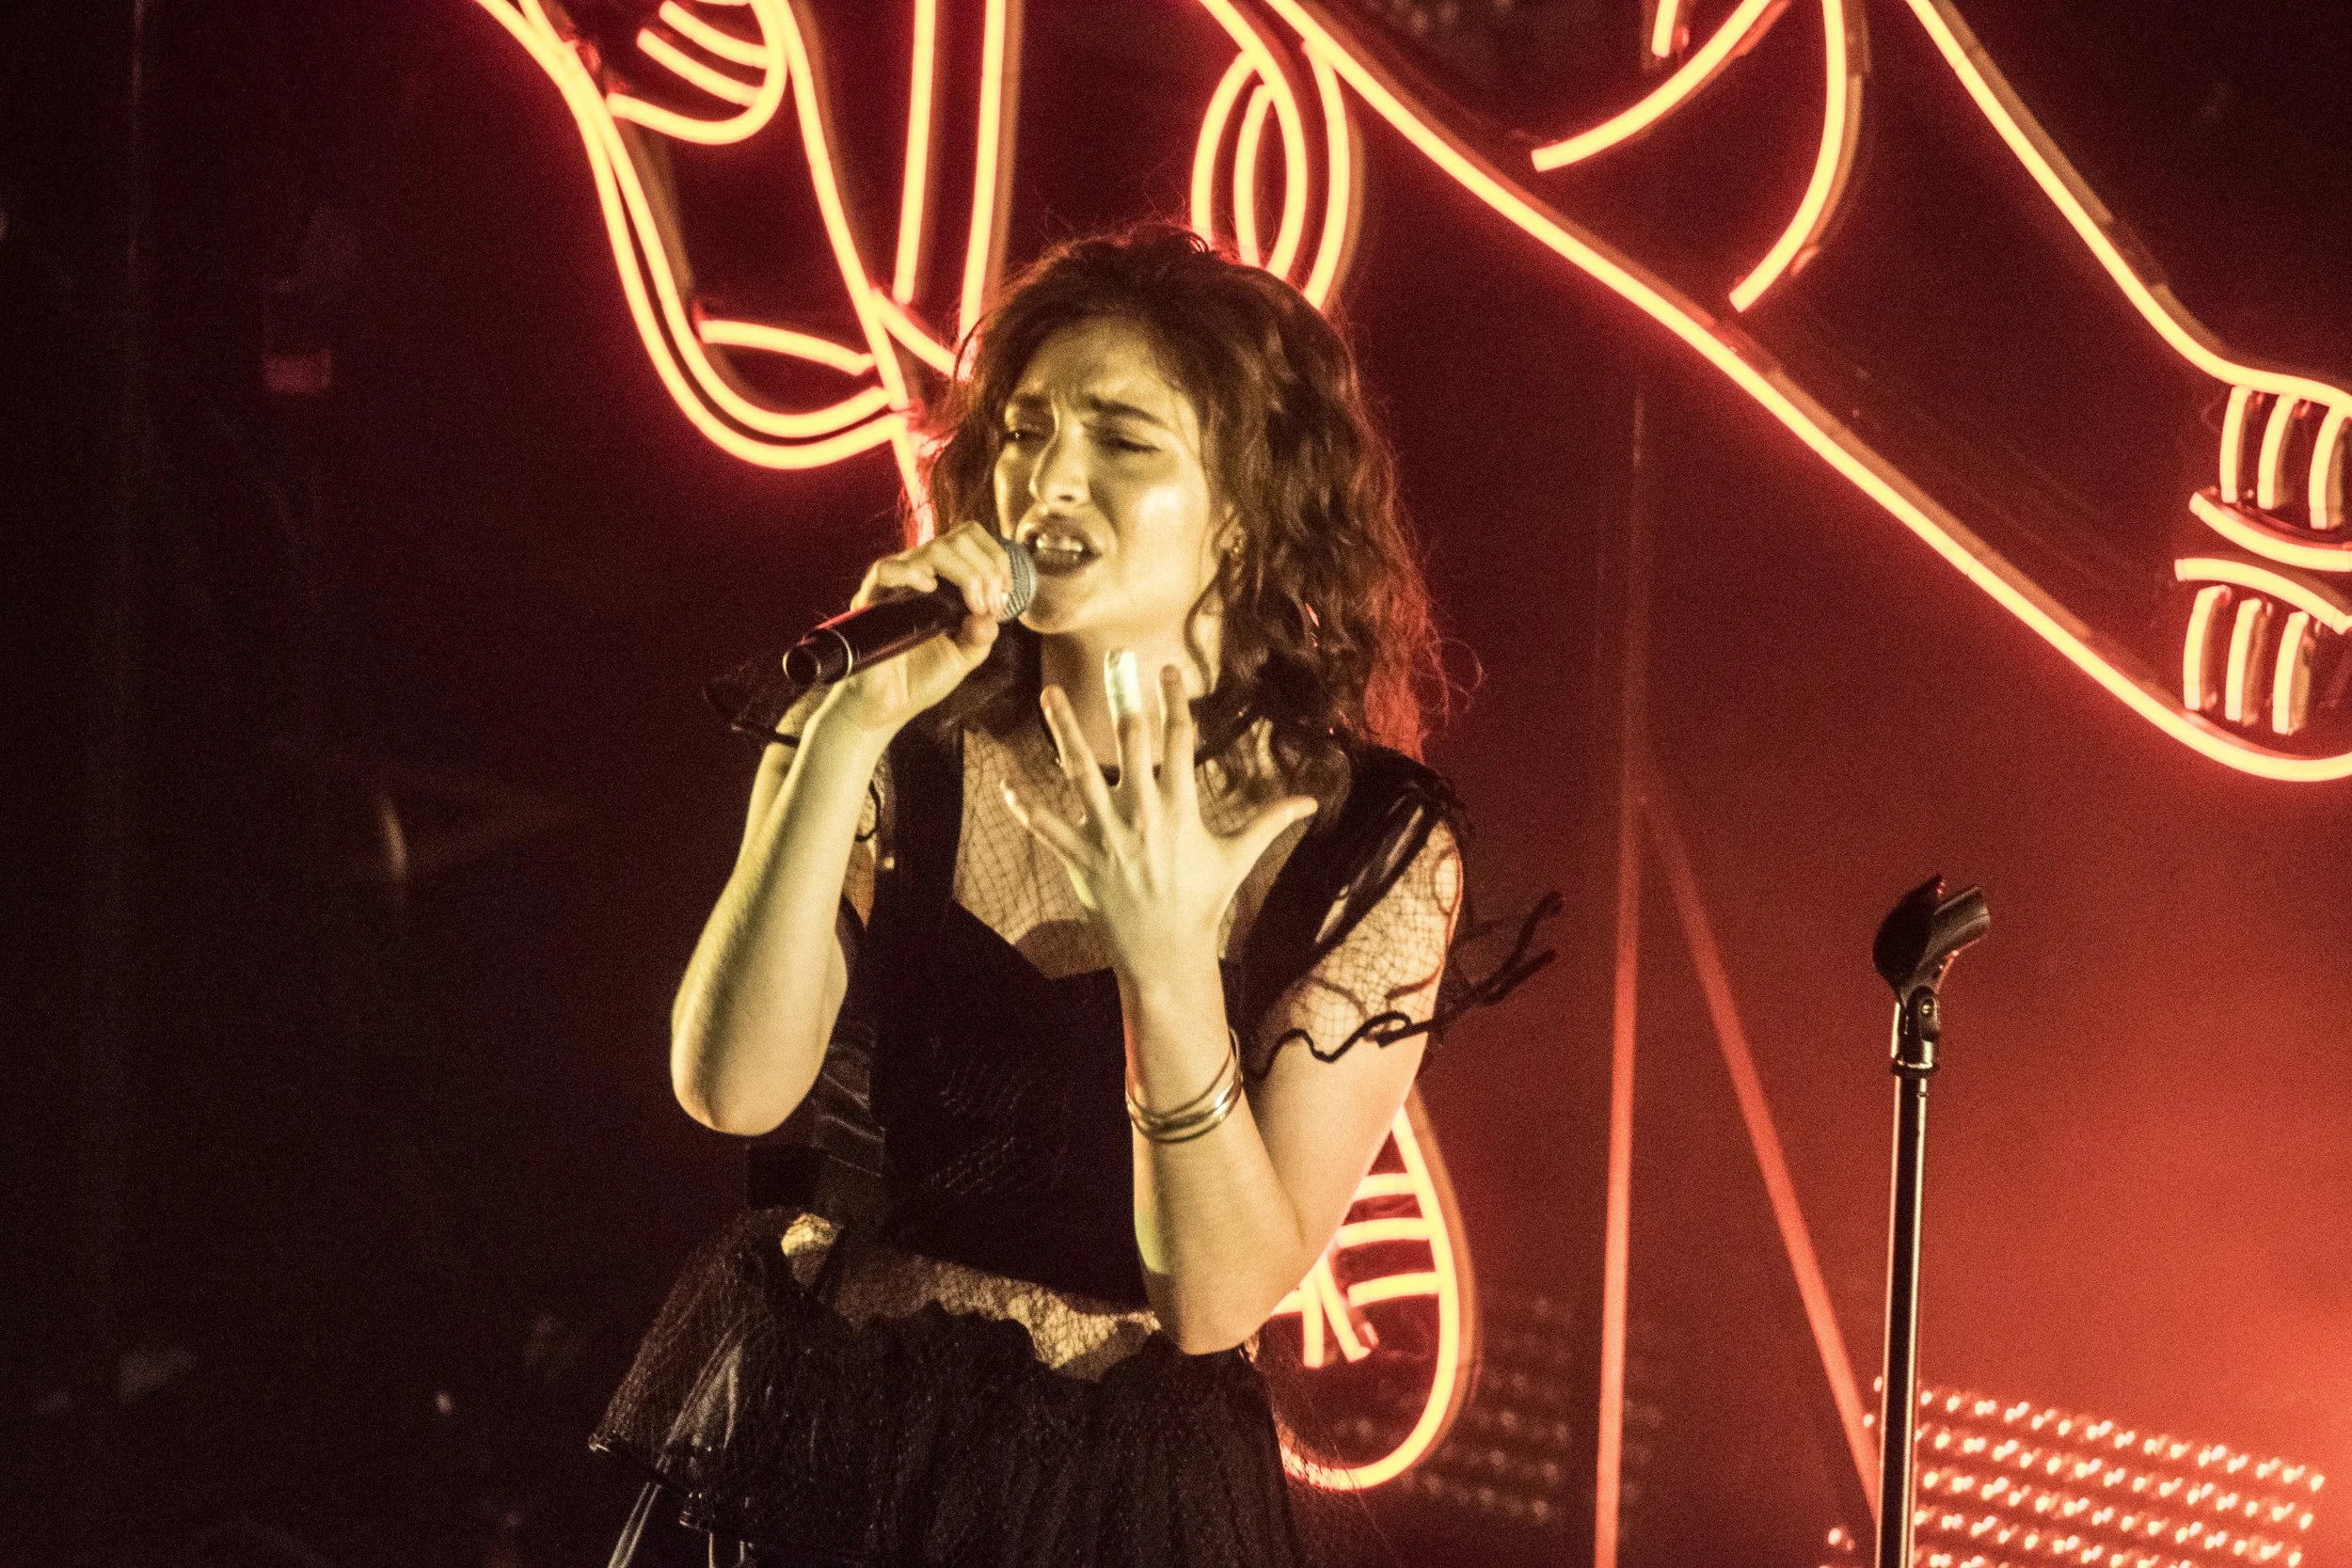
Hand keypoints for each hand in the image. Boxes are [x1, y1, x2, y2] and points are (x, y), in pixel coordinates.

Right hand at [814, 521, 1015, 736]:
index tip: (1003, 594)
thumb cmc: (921, 678)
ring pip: (933, 549)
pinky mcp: (872, 599)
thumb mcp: (964, 656)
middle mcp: (921, 574)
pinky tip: (929, 590)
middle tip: (989, 605)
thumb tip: (989, 614)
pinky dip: (913, 574)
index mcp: (944, 580)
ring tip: (972, 606)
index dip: (995, 558)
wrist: (888, 706)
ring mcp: (897, 584)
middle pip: (958, 538)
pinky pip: (887, 569)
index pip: (970, 539)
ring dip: (966, 573)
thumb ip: (982, 634)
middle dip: (987, 568)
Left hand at [1002, 661, 1318, 983]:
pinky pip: (1047, 827)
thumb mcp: (1237, 858)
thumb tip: (1311, 801)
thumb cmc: (1203, 903)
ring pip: (1080, 773)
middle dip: (1122, 698)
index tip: (1166, 670)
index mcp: (1181, 809)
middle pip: (1131, 743)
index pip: (1179, 741)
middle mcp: (1143, 816)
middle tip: (1113, 658)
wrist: (1167, 954)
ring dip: (1062, 731)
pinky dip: (1024, 806)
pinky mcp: (1080, 859)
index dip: (1174, 701)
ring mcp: (1108, 836)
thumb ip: (1269, 823)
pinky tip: (1004, 783)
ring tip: (1049, 694)